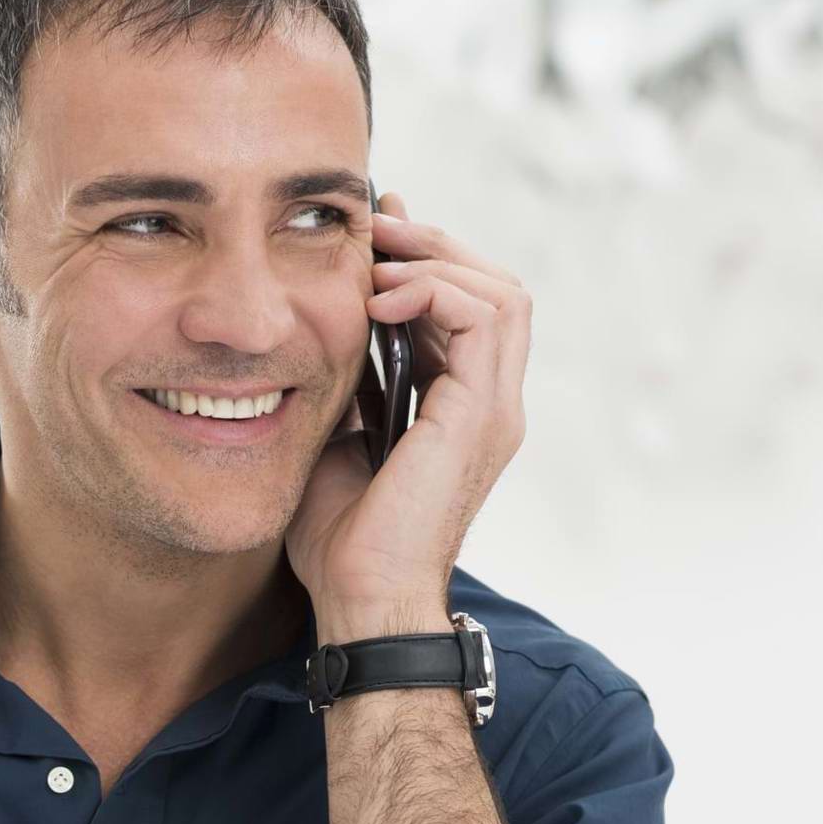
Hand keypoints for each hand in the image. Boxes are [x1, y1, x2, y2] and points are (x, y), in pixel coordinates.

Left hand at [282, 191, 532, 638]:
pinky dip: (436, 291)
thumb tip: (319, 328)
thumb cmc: (339, 538)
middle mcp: (489, 404)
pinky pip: (486, 319)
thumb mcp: (332, 437)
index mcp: (459, 408)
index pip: (463, 309)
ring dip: (439, 260)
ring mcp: (494, 409)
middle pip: (495, 288)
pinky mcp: (484, 415)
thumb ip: (343, 385)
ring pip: (503, 293)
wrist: (360, 597)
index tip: (370, 235)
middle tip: (377, 226)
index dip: (422, 263)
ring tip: (378, 257)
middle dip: (435, 247)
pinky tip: (381, 298)